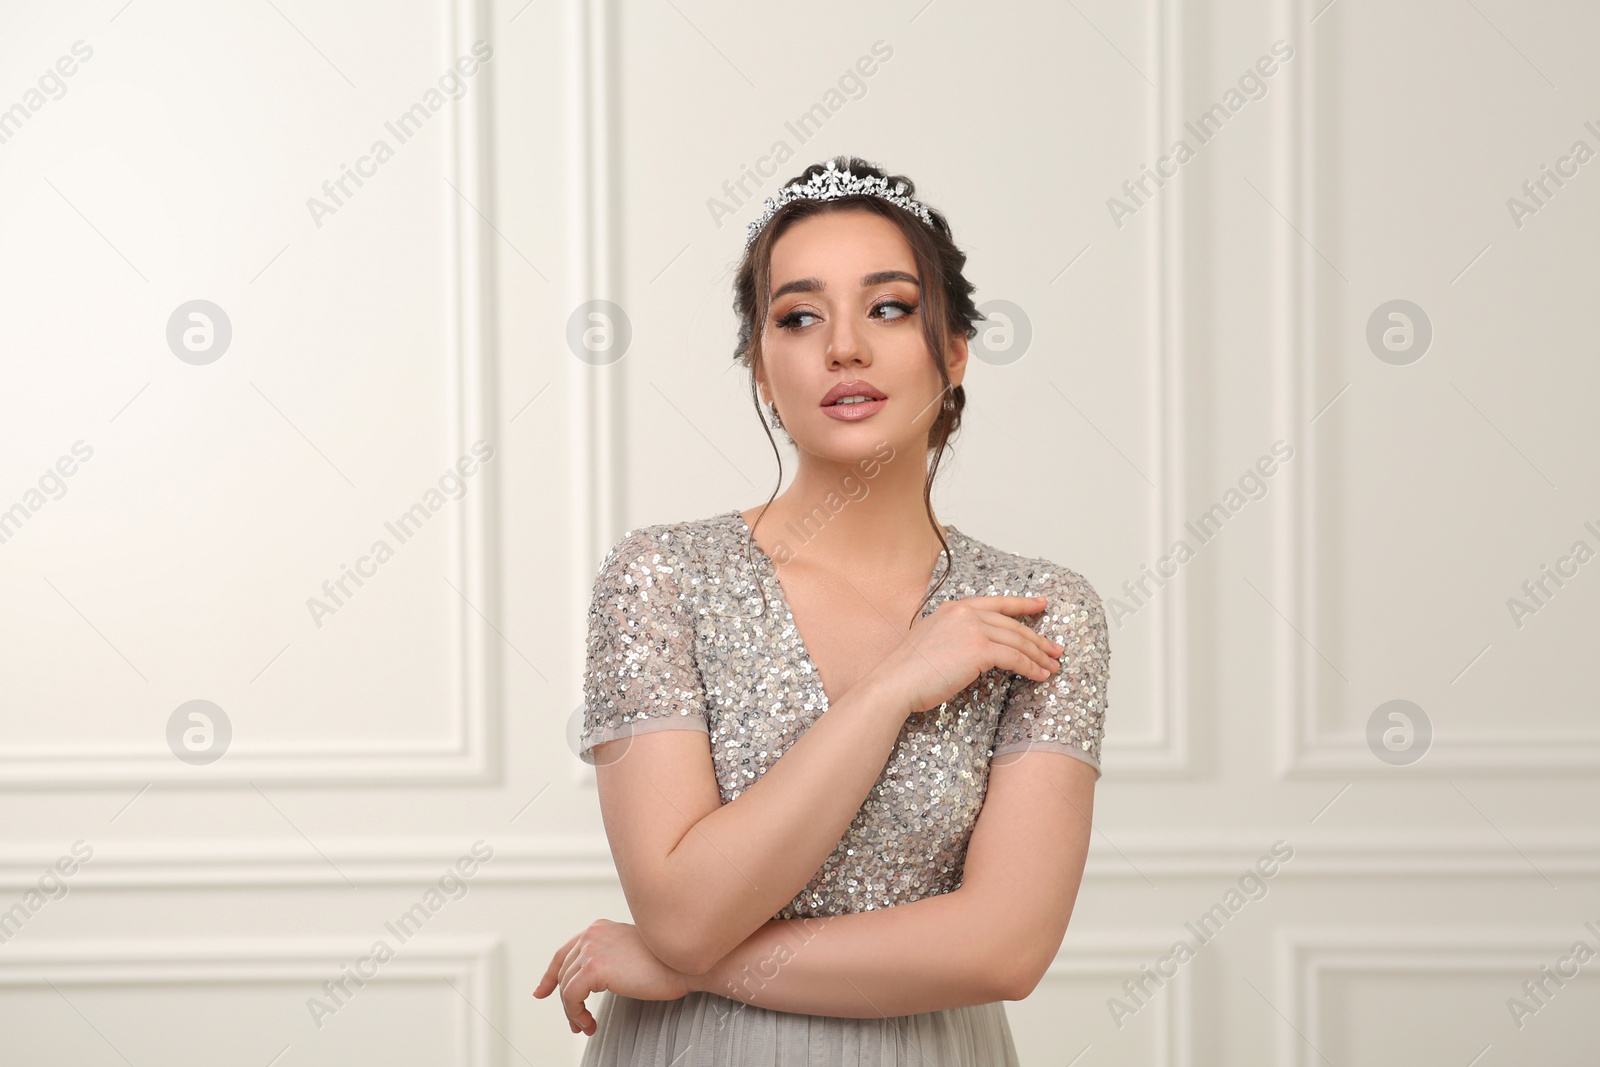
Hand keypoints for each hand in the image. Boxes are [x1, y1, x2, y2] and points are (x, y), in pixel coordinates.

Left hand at [533, 918, 694, 1035]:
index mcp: (600, 928)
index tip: (542, 991)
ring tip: (586, 1027)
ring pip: (566, 988)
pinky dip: (576, 1015)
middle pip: (564, 973)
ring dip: (573, 1013)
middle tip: (577, 1023)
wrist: (685, 963)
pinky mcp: (594, 968)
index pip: (565, 952)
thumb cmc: (667, 962)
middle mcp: (592, 934)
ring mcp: (591, 949)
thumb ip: (608, 958)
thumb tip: (588, 981)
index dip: (550, 975)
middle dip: (566, 1002)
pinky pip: (571, 998)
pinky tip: (590, 1024)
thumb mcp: (629, 953)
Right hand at [872, 595, 1063, 715]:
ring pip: (1018, 641)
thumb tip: (976, 648)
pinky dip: (1031, 667)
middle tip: (1055, 649)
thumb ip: (954, 636)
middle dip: (1038, 638)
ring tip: (1053, 666)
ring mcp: (972, 629)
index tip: (1041, 605)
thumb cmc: (908, 673)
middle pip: (1012, 624)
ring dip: (1039, 655)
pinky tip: (1040, 676)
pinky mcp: (979, 649)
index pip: (996, 603)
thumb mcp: (932, 641)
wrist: (894, 684)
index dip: (1022, 604)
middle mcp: (964, 613)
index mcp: (953, 608)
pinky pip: (1015, 658)